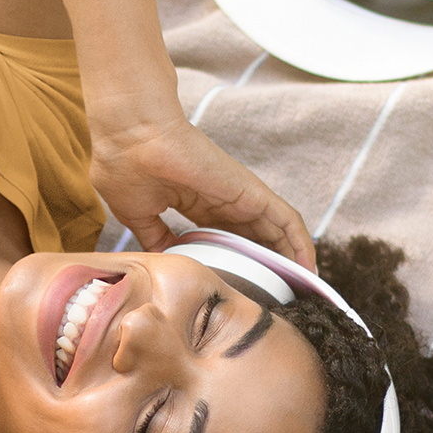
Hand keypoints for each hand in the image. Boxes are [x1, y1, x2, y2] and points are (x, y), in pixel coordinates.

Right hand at [88, 108, 315, 272]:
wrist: (132, 135)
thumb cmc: (124, 165)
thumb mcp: (135, 213)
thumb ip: (152, 236)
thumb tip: (163, 260)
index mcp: (190, 202)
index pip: (219, 237)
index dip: (228, 261)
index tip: (231, 287)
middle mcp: (217, 200)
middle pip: (250, 238)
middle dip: (262, 266)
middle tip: (273, 297)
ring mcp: (236, 196)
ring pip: (273, 232)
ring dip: (288, 259)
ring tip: (299, 288)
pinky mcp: (251, 193)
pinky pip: (286, 221)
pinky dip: (300, 244)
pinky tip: (307, 268)